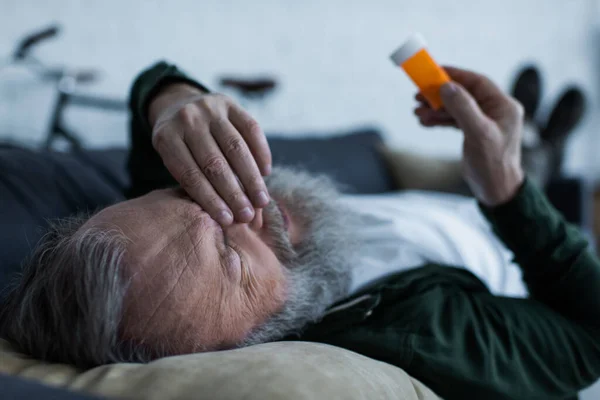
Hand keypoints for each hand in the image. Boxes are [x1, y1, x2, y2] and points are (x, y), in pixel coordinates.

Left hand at [149, 83, 271, 224]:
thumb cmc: (178, 144)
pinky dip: (261, 152)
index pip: (190, 175)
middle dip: (233, 193)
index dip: (210, 200)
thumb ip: (191, 180)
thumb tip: (224, 214)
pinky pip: (251, 129)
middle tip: (247, 215)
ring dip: (251, 178)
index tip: (227, 220)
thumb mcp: (171, 158)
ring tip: (261, 201)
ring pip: (236, 147)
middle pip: (214, 163)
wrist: (178, 104)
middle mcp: (187, 120)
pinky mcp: (230, 103)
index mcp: (166, 138)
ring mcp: (210, 108)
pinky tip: (265, 172)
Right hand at [414, 66, 524, 205]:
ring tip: (417, 112)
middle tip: (419, 95)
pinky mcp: (474, 133)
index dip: (455, 75)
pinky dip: (439, 120)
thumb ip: (463, 108)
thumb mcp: (478, 134)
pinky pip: (454, 120)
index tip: (434, 73)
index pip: (477, 82)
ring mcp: (484, 122)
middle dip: (440, 94)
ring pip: (456, 108)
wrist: (495, 191)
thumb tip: (446, 87)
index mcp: (503, 106)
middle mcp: (495, 111)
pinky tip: (425, 122)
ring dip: (436, 108)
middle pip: (463, 94)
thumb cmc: (493, 164)